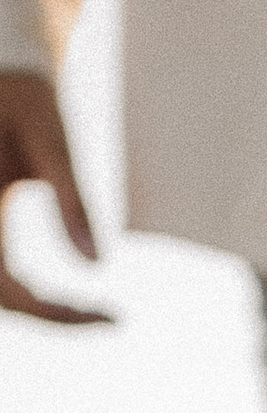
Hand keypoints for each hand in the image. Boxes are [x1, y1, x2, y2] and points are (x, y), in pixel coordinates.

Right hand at [0, 71, 109, 324]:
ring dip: (34, 305)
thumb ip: (72, 200)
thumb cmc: (21, 96)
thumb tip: (98, 263)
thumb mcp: (50, 138)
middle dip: (49, 315)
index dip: (57, 315)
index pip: (10, 291)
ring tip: (87, 306)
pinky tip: (58, 290)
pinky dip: (23, 289)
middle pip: (0, 300)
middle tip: (102, 314)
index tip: (110, 315)